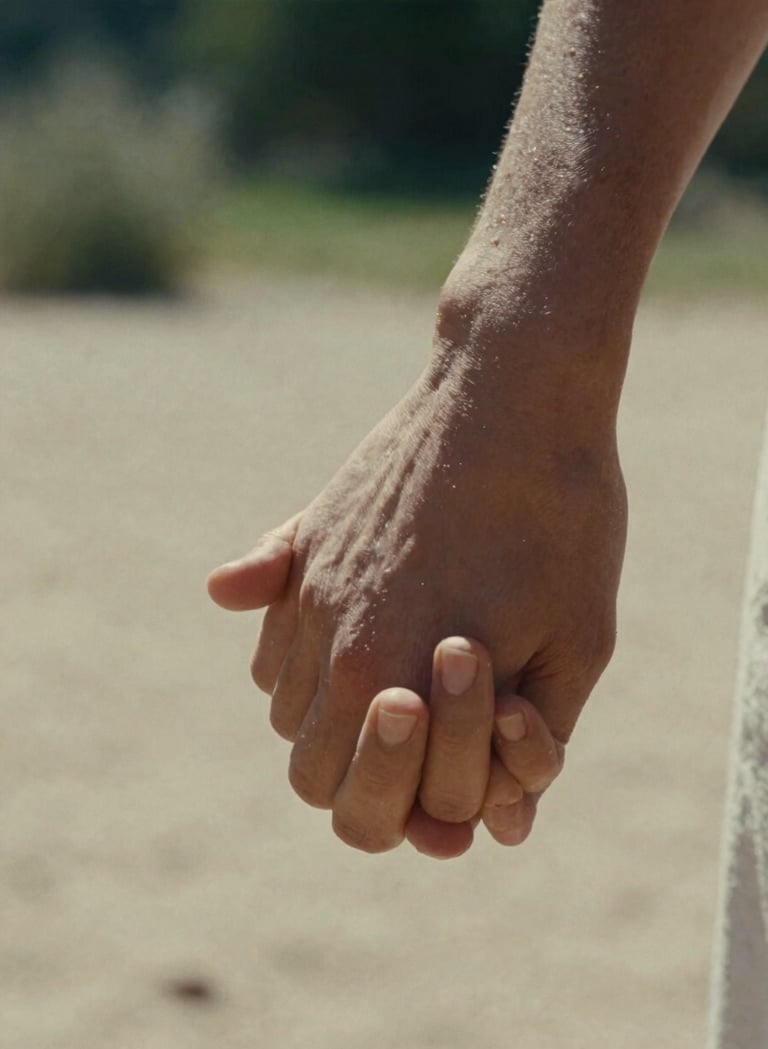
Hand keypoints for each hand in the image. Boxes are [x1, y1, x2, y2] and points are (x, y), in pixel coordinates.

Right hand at [208, 318, 625, 837]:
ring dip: (336, 721)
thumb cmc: (562, 519)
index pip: (352, 807)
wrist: (515, 389)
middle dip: (367, 781)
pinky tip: (358, 638)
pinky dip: (303, 662)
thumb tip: (487, 827)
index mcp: (386, 672)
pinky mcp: (307, 539)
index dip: (402, 815)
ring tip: (402, 691)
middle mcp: (330, 636)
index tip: (449, 792)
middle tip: (426, 751)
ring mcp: (310, 584)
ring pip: (284, 705)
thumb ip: (527, 746)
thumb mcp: (578, 642)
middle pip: (307, 770)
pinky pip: (273, 635)